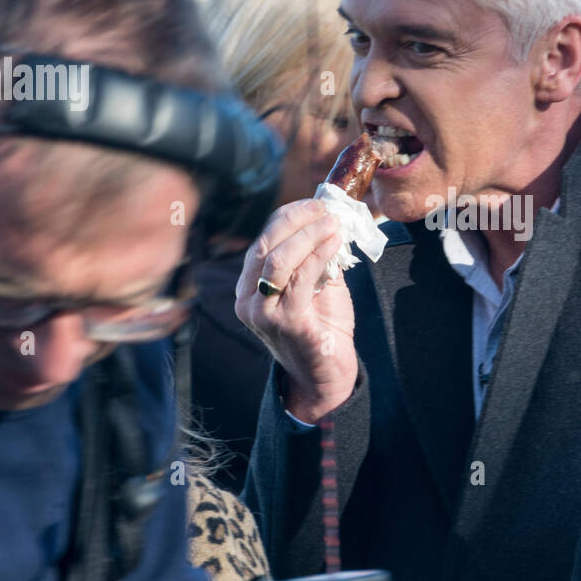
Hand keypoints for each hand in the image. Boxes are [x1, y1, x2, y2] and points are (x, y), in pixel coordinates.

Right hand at [235, 199, 357, 421]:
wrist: (325, 377)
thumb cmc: (322, 328)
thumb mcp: (317, 285)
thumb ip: (317, 257)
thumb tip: (330, 221)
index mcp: (249, 286)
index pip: (262, 240)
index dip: (288, 216)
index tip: (316, 203)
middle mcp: (247, 298)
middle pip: (265, 244)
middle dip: (297, 220)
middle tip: (325, 209)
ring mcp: (261, 312)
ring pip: (278, 259)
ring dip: (308, 235)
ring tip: (333, 224)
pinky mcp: (283, 323)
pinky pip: (299, 279)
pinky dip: (318, 255)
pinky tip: (334, 243)